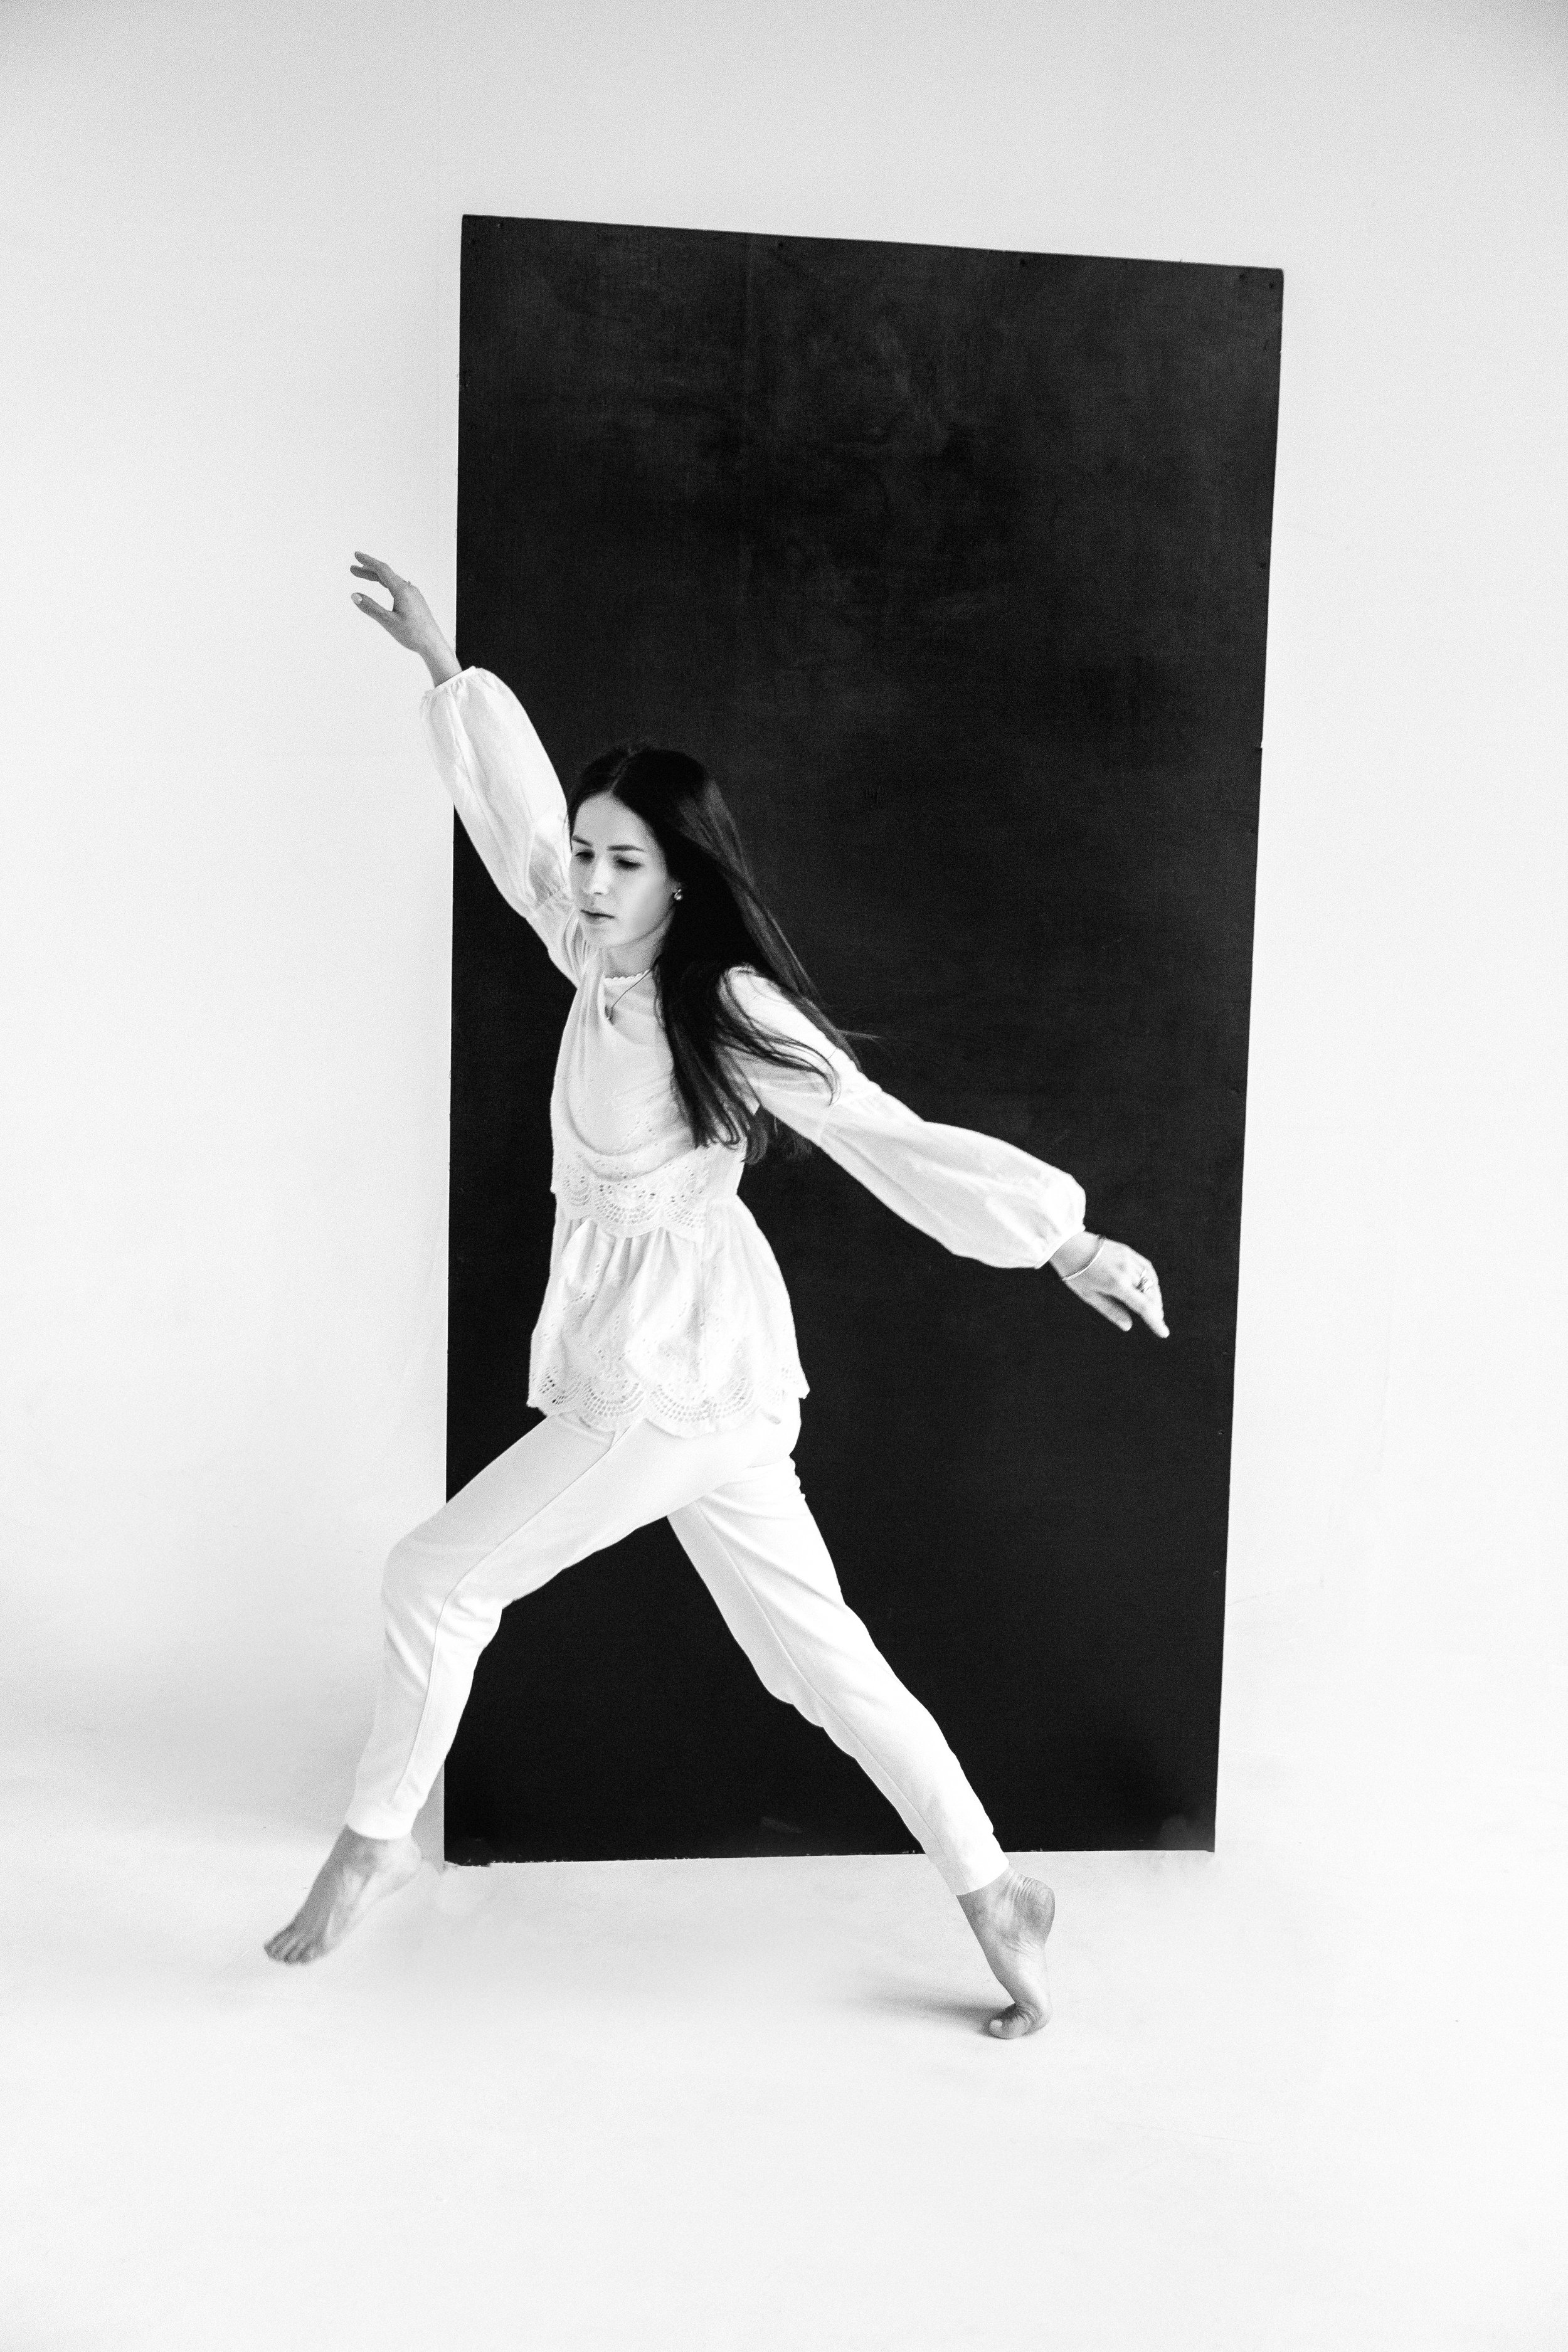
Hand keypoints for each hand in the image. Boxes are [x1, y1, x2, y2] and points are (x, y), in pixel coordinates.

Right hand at [349, 553, 459, 684]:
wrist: (433, 644)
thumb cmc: (413, 634)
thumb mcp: (388, 621)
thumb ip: (370, 607)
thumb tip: (355, 596)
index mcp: (402, 590)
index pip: (382, 569)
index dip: (368, 561)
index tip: (356, 555)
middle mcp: (409, 589)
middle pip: (386, 574)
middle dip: (368, 570)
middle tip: (353, 569)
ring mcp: (414, 594)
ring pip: (392, 581)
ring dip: (377, 577)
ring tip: (363, 576)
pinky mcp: (416, 601)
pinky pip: (399, 587)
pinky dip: (387, 584)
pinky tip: (384, 586)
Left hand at [1053, 1235, 1167, 1336]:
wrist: (1069, 1244)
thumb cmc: (1075, 1272)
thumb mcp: (1089, 1296)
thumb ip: (1111, 1311)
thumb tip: (1128, 1325)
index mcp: (1116, 1284)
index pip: (1143, 1306)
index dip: (1155, 1321)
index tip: (1164, 1332)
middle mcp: (1127, 1270)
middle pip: (1151, 1295)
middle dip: (1156, 1309)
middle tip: (1157, 1320)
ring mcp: (1129, 1259)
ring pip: (1151, 1281)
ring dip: (1155, 1296)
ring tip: (1154, 1308)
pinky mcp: (1128, 1251)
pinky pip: (1147, 1267)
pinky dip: (1152, 1280)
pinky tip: (1150, 1288)